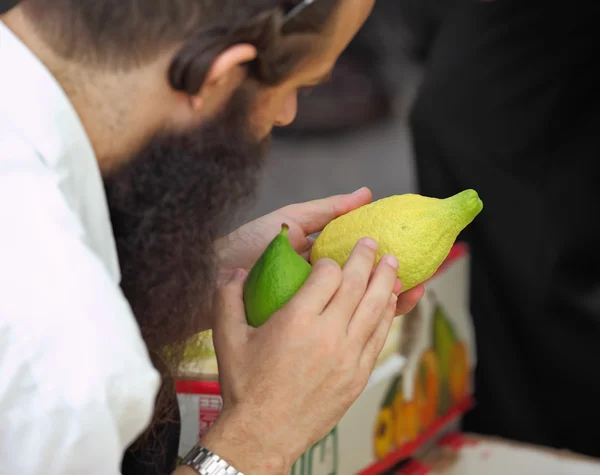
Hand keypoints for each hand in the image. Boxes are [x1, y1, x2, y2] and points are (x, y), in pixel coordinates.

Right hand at [201, 238, 422, 473]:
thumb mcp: (227, 339)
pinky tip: (390, 301)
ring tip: (392, 263)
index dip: (330, 260)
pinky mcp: (358, 375)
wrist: (263, 434)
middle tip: (372, 242)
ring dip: (386, 281)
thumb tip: (233, 271)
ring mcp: (347, 356)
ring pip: (375, 308)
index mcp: (297, 320)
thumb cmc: (245, 388)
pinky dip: (387, 314)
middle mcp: (328, 334)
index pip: (328, 275)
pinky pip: (378, 337)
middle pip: (356, 285)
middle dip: (366, 258)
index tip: (327, 258)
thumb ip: (227, 298)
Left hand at [216, 187, 422, 315]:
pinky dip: (366, 319)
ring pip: (360, 305)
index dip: (385, 256)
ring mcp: (316, 306)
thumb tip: (366, 194)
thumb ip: (327, 211)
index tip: (412, 250)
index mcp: (320, 261)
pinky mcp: (308, 325)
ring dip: (388, 299)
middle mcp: (321, 285)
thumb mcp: (292, 222)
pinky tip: (387, 313)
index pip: (361, 259)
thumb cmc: (251, 245)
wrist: (213, 279)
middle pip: (366, 282)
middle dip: (394, 278)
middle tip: (426, 271)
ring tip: (415, 291)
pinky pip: (341, 323)